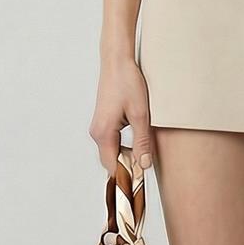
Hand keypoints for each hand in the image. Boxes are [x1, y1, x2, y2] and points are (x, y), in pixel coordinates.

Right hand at [89, 54, 155, 177]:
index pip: (113, 167)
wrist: (117, 61)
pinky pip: (112, 143)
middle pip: (111, 162)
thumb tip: (144, 165)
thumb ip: (142, 141)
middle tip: (146, 170)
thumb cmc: (128, 83)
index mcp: (104, 133)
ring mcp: (98, 127)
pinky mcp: (103, 122)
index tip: (141, 182)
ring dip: (126, 157)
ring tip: (144, 157)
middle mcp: (97, 133)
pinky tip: (138, 144)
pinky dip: (123, 148)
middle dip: (127, 169)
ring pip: (112, 152)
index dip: (127, 177)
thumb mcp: (141, 114)